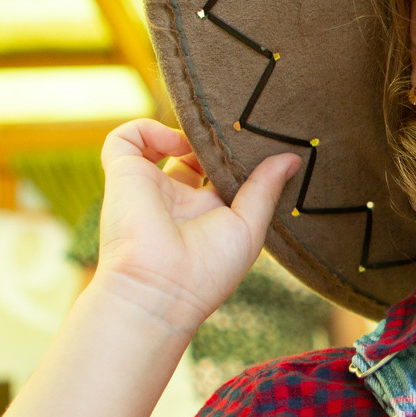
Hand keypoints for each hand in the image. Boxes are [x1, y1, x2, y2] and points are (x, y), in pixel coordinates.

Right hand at [91, 120, 301, 332]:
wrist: (159, 289)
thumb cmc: (209, 269)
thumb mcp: (249, 227)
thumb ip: (266, 189)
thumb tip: (293, 159)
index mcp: (207, 212)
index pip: (220, 174)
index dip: (235, 156)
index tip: (259, 142)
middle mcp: (177, 198)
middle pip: (191, 154)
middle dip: (210, 138)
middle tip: (233, 127)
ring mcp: (149, 186)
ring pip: (158, 142)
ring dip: (180, 131)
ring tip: (204, 135)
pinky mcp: (122, 175)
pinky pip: (124, 139)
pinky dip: (147, 128)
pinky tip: (175, 143)